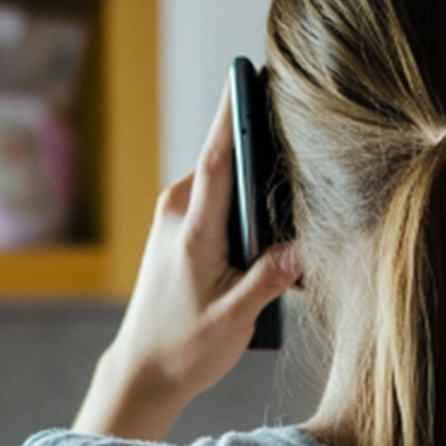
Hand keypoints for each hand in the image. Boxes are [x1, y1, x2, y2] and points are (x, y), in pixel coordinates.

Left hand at [74, 79, 299, 441]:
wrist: (142, 371)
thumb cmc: (184, 348)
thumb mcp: (234, 318)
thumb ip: (269, 279)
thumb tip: (303, 246)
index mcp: (192, 231)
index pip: (216, 158)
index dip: (232, 114)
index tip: (248, 74)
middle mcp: (178, 214)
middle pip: (226, 163)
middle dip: (261, 147)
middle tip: (303, 138)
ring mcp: (175, 220)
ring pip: (224, 183)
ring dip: (255, 184)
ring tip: (293, 194)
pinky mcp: (179, 231)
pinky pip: (218, 201)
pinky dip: (243, 204)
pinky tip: (270, 229)